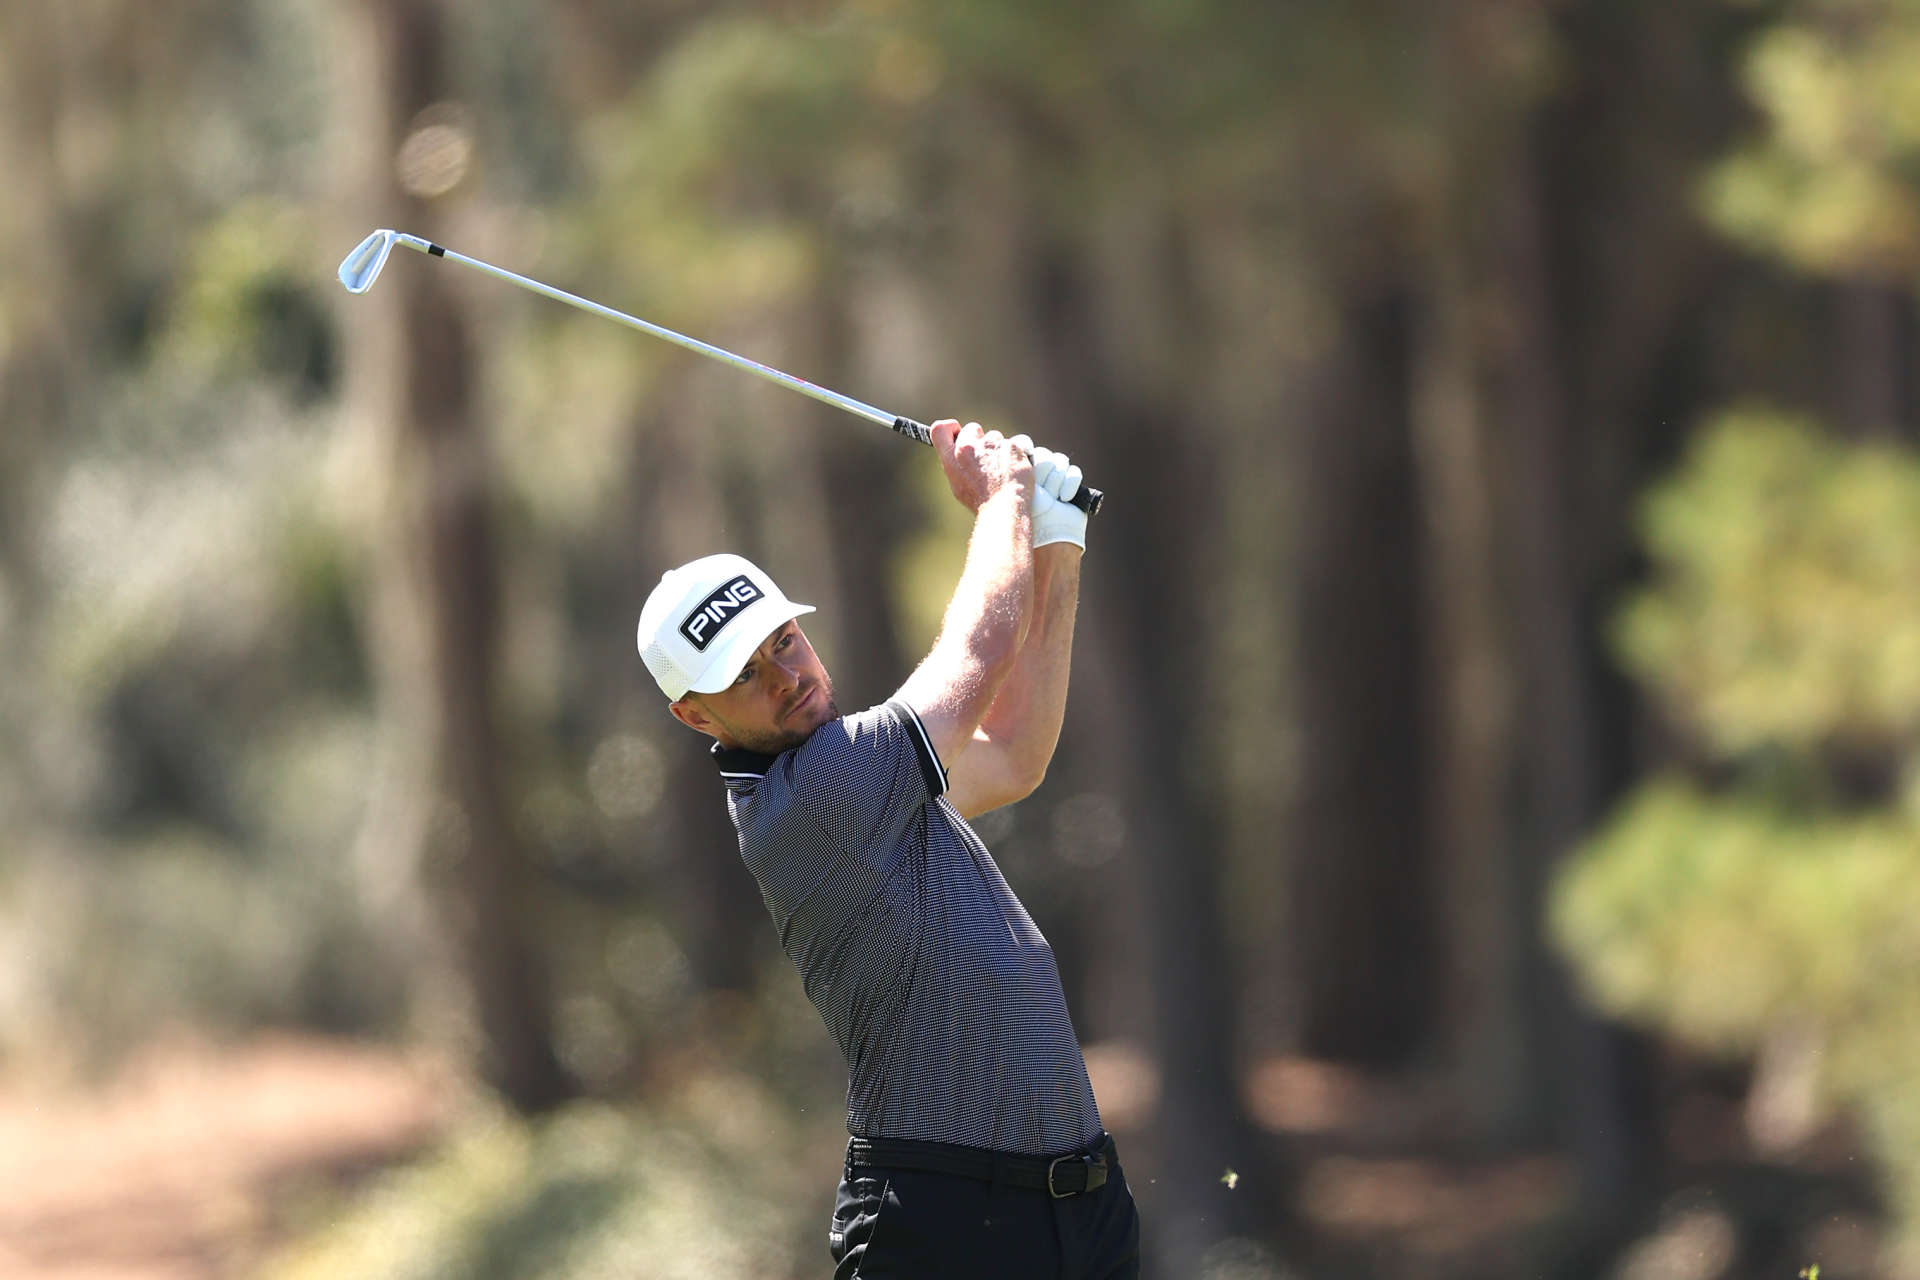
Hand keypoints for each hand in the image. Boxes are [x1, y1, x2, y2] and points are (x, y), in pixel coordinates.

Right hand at [932, 419, 1031, 512]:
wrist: (1004, 508)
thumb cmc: (981, 501)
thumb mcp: (958, 486)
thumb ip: (958, 465)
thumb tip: (962, 455)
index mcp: (952, 458)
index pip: (939, 429)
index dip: (950, 427)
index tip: (957, 431)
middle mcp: (969, 448)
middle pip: (972, 428)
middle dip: (979, 439)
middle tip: (986, 456)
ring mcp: (991, 445)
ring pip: (995, 437)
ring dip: (998, 449)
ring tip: (1002, 470)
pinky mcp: (1011, 446)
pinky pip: (1014, 444)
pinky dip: (1015, 455)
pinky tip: (1014, 470)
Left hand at [1010, 435, 1085, 550]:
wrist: (1045, 537)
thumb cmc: (1023, 515)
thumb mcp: (1009, 489)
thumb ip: (1006, 465)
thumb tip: (1005, 443)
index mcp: (1018, 470)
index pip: (1024, 446)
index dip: (1026, 450)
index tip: (1026, 456)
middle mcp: (1036, 472)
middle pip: (1044, 453)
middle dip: (1042, 471)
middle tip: (1040, 489)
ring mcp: (1054, 478)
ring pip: (1060, 461)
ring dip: (1055, 480)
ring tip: (1052, 498)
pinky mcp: (1070, 485)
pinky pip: (1074, 473)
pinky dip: (1069, 484)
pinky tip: (1063, 498)